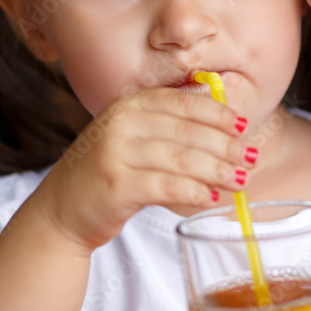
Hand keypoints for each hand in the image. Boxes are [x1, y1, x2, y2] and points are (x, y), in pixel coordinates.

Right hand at [35, 88, 253, 251]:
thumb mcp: (132, 139)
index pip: (182, 101)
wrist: (62, 210)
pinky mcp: (116, 185)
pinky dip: (194, 191)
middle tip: (249, 158)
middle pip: (186, 130)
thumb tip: (223, 125)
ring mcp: (115, 152)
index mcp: (128, 105)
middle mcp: (120, 122)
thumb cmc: (106, 174)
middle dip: (224, 145)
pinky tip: (211, 198)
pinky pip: (166, 186)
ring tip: (239, 181)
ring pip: (181, 158)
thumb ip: (168, 128)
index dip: (216, 112)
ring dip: (216, 170)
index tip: (242, 125)